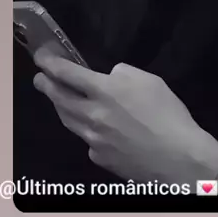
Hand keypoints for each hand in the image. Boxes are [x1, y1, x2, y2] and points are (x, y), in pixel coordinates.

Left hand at [33, 50, 217, 182]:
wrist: (177, 158)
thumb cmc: (168, 114)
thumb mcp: (149, 80)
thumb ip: (123, 74)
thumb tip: (110, 77)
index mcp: (104, 91)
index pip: (67, 74)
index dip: (50, 64)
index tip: (41, 58)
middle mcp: (92, 115)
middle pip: (59, 98)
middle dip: (46, 85)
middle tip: (39, 79)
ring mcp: (93, 140)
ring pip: (68, 120)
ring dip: (59, 107)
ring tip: (57, 99)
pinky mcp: (100, 158)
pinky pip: (86, 140)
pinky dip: (85, 130)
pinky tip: (93, 129)